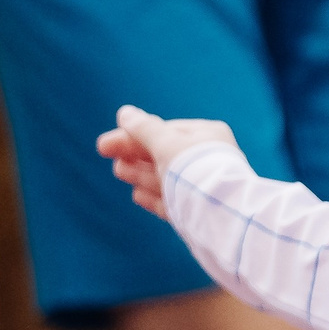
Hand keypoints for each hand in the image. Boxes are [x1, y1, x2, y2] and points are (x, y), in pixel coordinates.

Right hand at [95, 106, 236, 216]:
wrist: (221, 216)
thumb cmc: (196, 171)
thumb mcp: (166, 143)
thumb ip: (144, 129)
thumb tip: (125, 113)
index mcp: (206, 136)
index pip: (164, 131)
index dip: (133, 134)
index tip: (107, 143)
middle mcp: (207, 159)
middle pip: (164, 154)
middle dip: (135, 154)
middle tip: (108, 154)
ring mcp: (202, 186)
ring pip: (166, 177)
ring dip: (140, 173)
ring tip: (118, 171)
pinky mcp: (197, 211)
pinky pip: (172, 200)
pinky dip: (154, 196)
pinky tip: (136, 195)